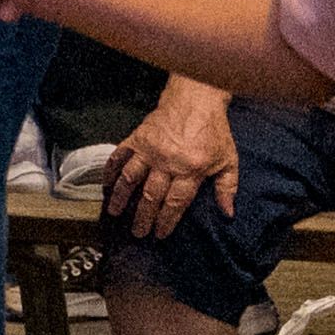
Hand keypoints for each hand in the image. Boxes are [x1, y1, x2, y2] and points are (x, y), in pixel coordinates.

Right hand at [107, 75, 240, 240]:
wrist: (195, 100)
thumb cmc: (214, 132)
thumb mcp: (229, 160)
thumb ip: (227, 187)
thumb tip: (227, 214)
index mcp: (191, 170)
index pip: (176, 202)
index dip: (166, 220)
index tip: (159, 234)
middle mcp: (167, 162)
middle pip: (151, 195)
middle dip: (143, 216)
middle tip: (137, 232)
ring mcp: (149, 150)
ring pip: (130, 178)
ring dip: (121, 197)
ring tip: (114, 212)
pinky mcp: (137, 138)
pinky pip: (120, 157)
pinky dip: (111, 170)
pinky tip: (106, 184)